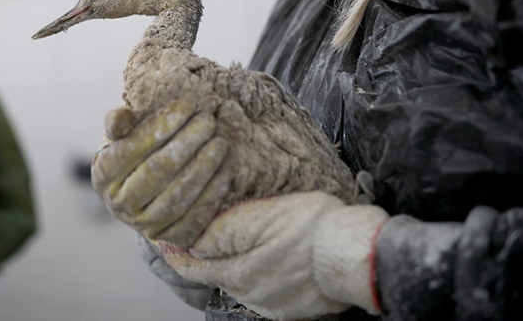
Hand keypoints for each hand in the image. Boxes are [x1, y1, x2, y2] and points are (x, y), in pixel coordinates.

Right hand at [92, 98, 230, 244]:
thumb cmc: (133, 156)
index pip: (131, 148)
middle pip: (157, 171)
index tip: (186, 105)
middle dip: (186, 143)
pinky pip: (194, 218)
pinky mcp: (171, 238)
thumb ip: (118, 124)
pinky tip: (225, 172)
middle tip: (208, 121)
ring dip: (203, 167)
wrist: (141, 198)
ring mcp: (145, 226)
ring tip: (220, 143)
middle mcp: (120, 204)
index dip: (160, 126)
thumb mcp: (119, 138)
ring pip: (177, 196)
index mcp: (104, 175)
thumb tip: (122, 116)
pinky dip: (211, 195)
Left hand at [162, 192, 388, 320]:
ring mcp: (274, 304)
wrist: (358, 256)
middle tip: (203, 229)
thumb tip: (189, 238)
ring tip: (246, 238)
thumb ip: (224, 229)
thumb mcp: (263, 217)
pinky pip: (268, 287)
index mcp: (238, 274)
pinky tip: (275, 254)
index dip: (174, 249)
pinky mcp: (295, 305)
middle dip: (208, 253)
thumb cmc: (314, 231)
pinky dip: (264, 270)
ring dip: (239, 261)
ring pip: (243, 279)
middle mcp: (251, 295)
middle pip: (216, 272)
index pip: (191, 265)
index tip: (164, 236)